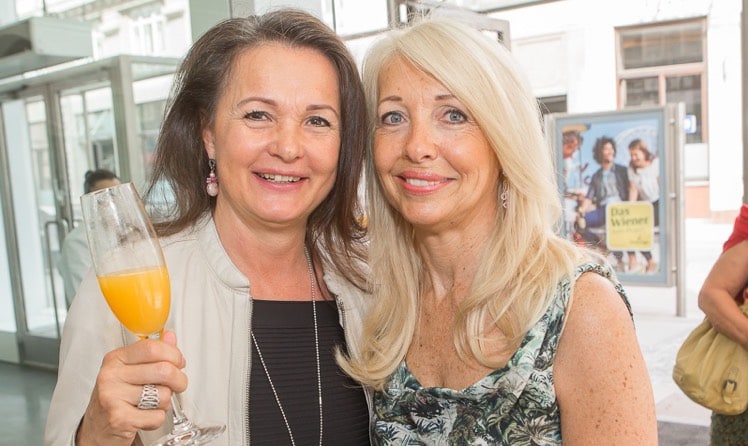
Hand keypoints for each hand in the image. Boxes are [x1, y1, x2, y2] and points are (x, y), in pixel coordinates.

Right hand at [75, 330, 187, 445]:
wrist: (96, 428)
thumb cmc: (116, 398)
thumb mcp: (130, 370)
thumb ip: (152, 353)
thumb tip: (169, 336)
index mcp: (115, 359)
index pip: (152, 348)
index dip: (174, 355)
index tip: (179, 362)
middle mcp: (111, 375)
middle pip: (163, 370)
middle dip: (179, 380)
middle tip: (177, 385)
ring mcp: (113, 396)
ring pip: (163, 395)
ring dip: (166, 402)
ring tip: (153, 403)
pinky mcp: (119, 418)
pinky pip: (157, 416)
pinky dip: (157, 419)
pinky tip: (145, 417)